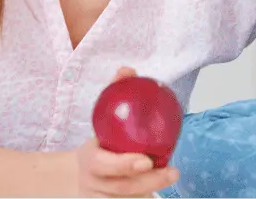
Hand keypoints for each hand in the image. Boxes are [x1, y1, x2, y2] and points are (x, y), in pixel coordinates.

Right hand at [77, 67, 178, 197]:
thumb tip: (127, 70)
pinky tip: (164, 183)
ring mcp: (101, 197)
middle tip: (171, 171)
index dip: (123, 165)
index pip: (102, 164)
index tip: (145, 160)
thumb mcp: (102, 120)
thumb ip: (115, 94)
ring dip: (152, 187)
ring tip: (173, 174)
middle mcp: (93, 183)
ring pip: (127, 196)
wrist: (83, 173)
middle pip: (120, 187)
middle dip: (147, 181)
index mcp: (89, 160)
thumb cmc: (100, 142)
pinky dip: (146, 194)